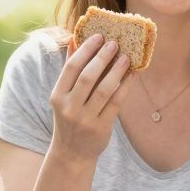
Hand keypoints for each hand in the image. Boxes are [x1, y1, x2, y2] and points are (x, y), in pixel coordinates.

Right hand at [49, 33, 132, 162]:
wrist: (72, 154)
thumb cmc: (69, 119)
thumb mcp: (63, 97)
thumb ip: (69, 70)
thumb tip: (75, 39)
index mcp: (57, 96)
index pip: (71, 68)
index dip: (86, 50)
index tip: (99, 36)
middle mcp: (69, 107)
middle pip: (88, 76)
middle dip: (103, 57)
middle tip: (115, 43)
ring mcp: (85, 119)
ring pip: (104, 89)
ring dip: (117, 70)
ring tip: (127, 57)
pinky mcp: (101, 128)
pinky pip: (116, 103)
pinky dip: (125, 86)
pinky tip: (132, 75)